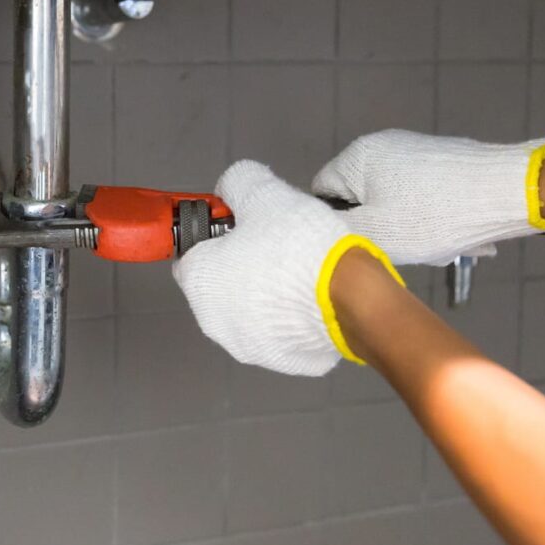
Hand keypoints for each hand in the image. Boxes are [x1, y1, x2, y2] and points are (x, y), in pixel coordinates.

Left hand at [172, 160, 400, 375]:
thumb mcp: (263, 192)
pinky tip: (314, 299)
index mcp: (199, 281)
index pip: (192, 255)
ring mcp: (248, 347)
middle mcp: (213, 321)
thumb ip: (237, 183)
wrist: (352, 296)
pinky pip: (281, 333)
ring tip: (300, 271)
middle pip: (221, 284)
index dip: (215, 237)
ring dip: (265, 295)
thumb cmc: (297, 243)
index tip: (244, 226)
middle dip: (241, 266)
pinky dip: (290, 318)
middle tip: (276, 245)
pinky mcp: (284, 362)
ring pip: (250, 311)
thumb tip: (232, 189)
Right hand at [311, 129, 544, 265]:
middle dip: (377, 224)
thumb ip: (338, 228)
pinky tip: (452, 230)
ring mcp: (416, 149)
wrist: (505, 192)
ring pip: (394, 199)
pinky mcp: (443, 158)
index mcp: (357, 156)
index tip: (362, 239)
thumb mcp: (373, 234)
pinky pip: (421, 194)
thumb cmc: (431, 216)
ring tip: (434, 242)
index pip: (323, 191)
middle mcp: (382, 145)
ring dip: (407, 225)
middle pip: (362, 196)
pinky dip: (430, 214)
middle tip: (400, 245)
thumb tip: (327, 222)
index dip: (338, 220)